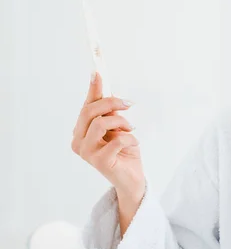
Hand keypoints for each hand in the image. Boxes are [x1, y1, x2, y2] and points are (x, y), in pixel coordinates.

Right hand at [71, 71, 145, 200]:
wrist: (132, 178)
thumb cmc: (124, 151)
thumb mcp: (118, 126)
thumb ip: (110, 112)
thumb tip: (107, 88)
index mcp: (80, 130)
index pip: (86, 104)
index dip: (92, 87)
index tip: (98, 71)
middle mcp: (78, 141)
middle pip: (90, 111)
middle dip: (111, 102)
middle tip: (129, 103)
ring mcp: (86, 152)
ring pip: (101, 123)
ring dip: (121, 122)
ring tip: (130, 129)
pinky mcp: (99, 161)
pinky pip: (117, 139)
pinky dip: (130, 138)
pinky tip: (134, 143)